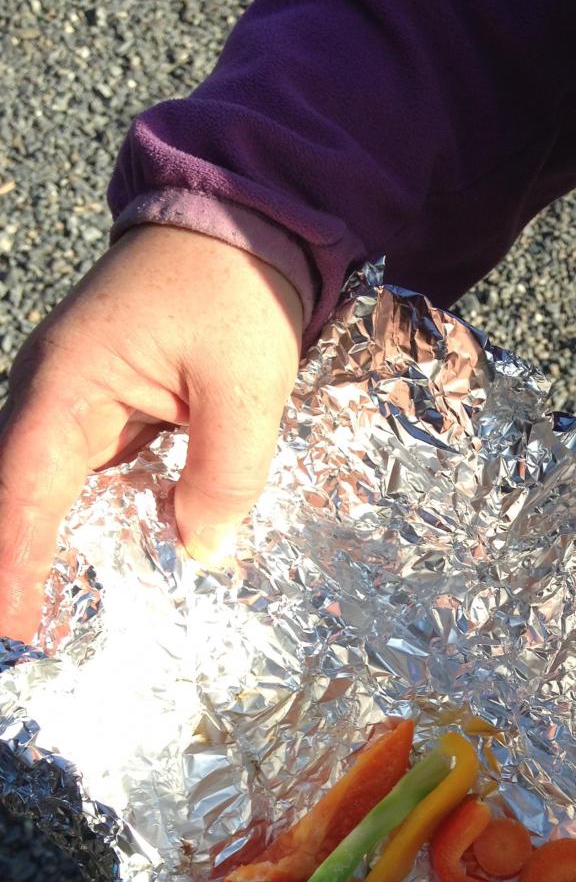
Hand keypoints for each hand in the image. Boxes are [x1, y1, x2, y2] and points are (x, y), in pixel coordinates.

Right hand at [0, 225, 301, 641]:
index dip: (14, 572)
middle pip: (18, 508)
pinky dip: (88, 535)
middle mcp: (49, 403)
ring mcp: (70, 412)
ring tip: (62, 641)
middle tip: (36, 659)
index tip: (16, 638)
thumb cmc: (234, 289)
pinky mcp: (100, 419)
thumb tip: (200, 551)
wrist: (238, 222)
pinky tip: (109, 584)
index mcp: (66, 389)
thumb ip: (226, 474)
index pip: (21, 499)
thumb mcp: (247, 385)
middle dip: (23, 580)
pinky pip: (82, 488)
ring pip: (47, 503)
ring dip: (52, 564)